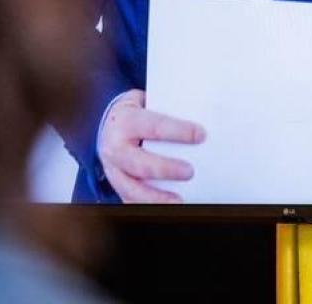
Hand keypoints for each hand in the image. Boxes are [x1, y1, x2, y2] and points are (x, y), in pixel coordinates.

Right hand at [98, 89, 205, 203]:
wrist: (108, 126)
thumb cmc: (136, 115)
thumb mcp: (145, 104)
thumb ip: (168, 112)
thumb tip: (203, 123)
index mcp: (125, 121)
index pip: (153, 126)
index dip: (177, 131)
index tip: (200, 135)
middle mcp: (115, 147)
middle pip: (140, 163)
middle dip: (165, 169)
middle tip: (189, 171)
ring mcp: (114, 170)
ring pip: (132, 189)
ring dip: (157, 197)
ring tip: (180, 201)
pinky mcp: (118, 186)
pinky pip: (131, 201)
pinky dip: (149, 207)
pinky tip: (168, 208)